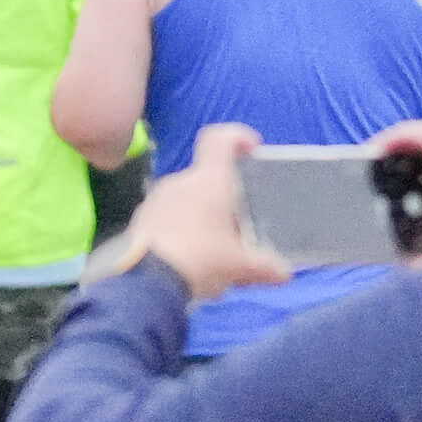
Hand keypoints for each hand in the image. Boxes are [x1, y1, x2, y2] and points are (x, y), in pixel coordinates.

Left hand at [101, 124, 290, 300]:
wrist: (147, 284)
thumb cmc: (201, 260)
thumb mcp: (240, 266)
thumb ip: (265, 267)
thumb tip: (283, 273)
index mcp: (209, 180)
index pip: (220, 139)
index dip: (237, 137)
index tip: (251, 150)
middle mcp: (180, 182)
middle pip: (207, 180)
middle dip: (225, 203)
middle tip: (240, 230)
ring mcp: (155, 200)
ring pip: (187, 202)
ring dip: (203, 221)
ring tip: (216, 253)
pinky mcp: (139, 221)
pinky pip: (168, 219)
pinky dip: (182, 233)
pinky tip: (191, 262)